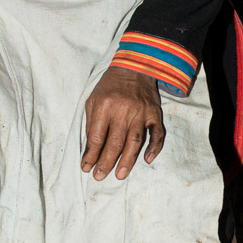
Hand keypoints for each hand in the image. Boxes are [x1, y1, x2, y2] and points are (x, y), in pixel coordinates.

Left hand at [82, 66, 164, 180]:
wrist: (135, 66)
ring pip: (134, 141)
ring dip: (127, 160)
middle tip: (100, 176)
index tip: (86, 167)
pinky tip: (147, 159)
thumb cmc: (110, 85)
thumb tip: (90, 149)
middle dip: (106, 162)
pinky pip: (157, 133)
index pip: (96, 137)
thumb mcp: (93, 99)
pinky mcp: (154, 113)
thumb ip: (91, 123)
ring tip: (120, 174)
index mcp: (104, 106)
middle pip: (115, 142)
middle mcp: (123, 110)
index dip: (91, 155)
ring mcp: (141, 112)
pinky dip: (154, 148)